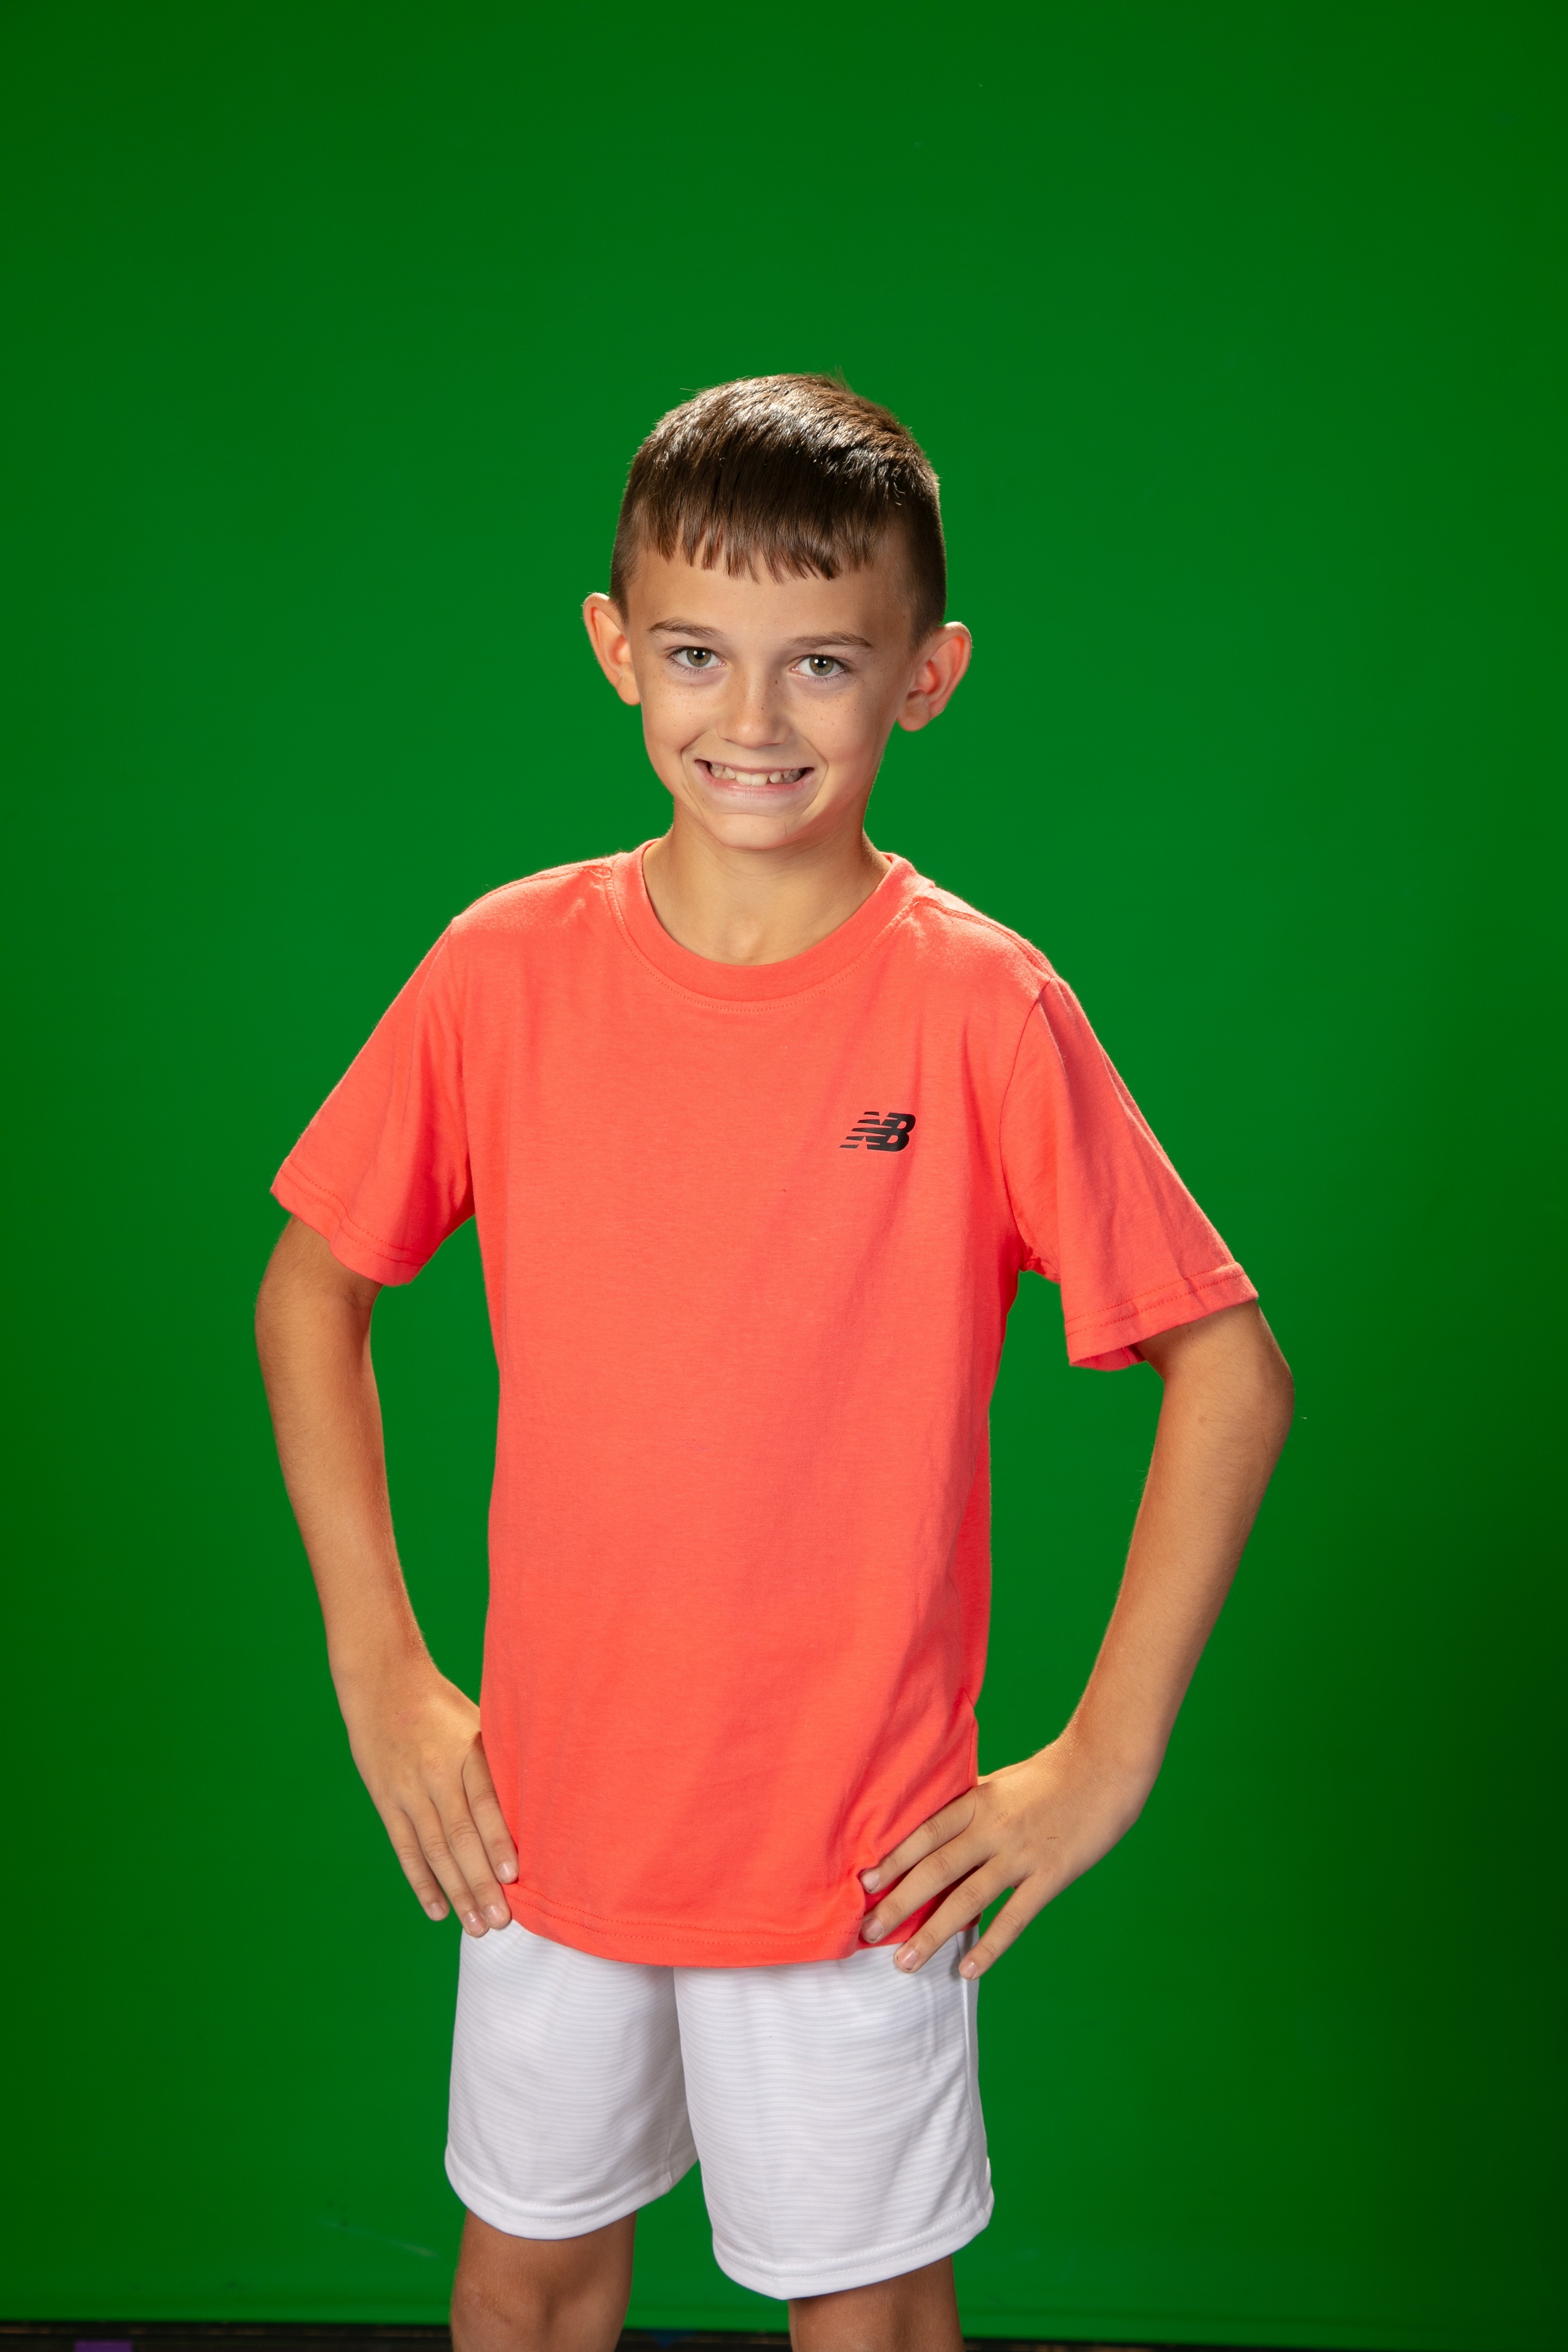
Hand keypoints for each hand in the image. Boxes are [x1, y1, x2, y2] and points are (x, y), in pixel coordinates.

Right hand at [340, 1662, 519, 1935]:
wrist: (383, 1682)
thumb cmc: (443, 1705)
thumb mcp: (478, 1722)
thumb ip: (498, 1763)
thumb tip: (538, 1804)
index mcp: (465, 1751)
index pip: (483, 1802)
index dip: (497, 1840)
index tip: (512, 1875)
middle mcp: (434, 1773)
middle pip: (459, 1836)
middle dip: (480, 1882)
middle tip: (500, 1921)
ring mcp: (406, 1790)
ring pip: (433, 1850)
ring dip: (455, 1891)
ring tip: (475, 1927)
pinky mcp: (386, 1801)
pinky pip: (405, 1848)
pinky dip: (421, 1882)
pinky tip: (437, 1910)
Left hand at [857, 1736, 1151, 1978]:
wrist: (1105, 1767)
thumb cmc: (1052, 1775)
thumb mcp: (1002, 1782)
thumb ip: (971, 1807)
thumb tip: (936, 1828)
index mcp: (978, 1801)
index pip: (925, 1834)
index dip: (893, 1860)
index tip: (864, 1884)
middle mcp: (993, 1828)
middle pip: (936, 1870)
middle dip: (898, 1904)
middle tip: (867, 1932)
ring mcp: (1021, 1854)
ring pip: (968, 1900)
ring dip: (932, 1933)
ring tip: (905, 1962)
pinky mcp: (1051, 1875)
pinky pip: (1014, 1917)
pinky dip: (989, 1946)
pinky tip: (967, 1968)